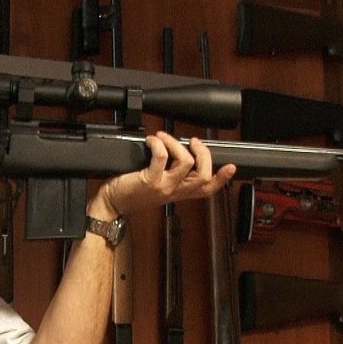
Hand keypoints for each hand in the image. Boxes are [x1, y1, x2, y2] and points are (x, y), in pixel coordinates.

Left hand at [92, 132, 234, 217]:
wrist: (111, 205)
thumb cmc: (129, 193)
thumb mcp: (156, 186)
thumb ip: (170, 174)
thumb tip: (179, 151)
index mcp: (178, 193)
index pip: (206, 189)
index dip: (221, 179)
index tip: (231, 167)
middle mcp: (174, 192)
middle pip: (203, 174)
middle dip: (203, 153)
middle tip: (193, 142)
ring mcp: (163, 187)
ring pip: (186, 162)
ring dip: (176, 143)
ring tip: (163, 138)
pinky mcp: (150, 180)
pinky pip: (162, 156)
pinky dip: (158, 143)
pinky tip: (151, 141)